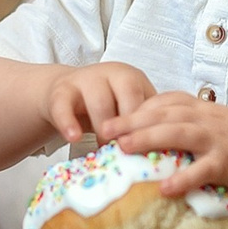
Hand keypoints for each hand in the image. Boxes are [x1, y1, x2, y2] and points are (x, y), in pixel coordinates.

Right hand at [40, 62, 157, 145]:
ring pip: (99, 100)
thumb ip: (144, 125)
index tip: (150, 150)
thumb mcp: (127, 109)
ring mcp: (86, 79)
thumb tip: (166, 155)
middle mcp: (112, 73)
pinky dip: (69, 122)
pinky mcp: (61, 90)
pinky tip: (74, 138)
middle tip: (128, 150)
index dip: (149, 126)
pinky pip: (64, 106)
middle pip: (127, 94)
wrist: (67, 94)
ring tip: (104, 150)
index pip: (148, 99)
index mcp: (133, 79)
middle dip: (130, 125)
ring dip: (104, 128)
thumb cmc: (106, 106)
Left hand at [100, 91, 227, 198]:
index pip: (162, 102)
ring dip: (148, 138)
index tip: (110, 119)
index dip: (134, 109)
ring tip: (123, 148)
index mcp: (201, 109)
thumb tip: (158, 143)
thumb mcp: (216, 127)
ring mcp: (216, 139)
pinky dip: (183, 177)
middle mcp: (205, 118)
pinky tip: (164, 188)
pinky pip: (202, 168)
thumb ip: (190, 128)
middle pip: (162, 114)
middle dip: (130, 120)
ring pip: (177, 133)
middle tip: (103, 130)